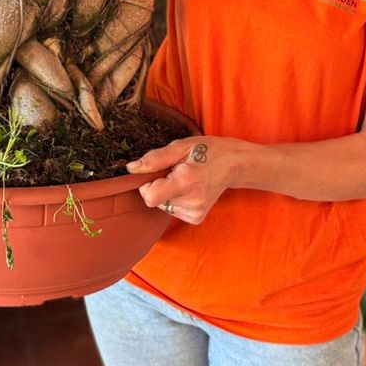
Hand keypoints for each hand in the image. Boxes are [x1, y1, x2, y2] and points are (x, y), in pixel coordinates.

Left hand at [126, 135, 242, 226]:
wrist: (233, 164)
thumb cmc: (207, 151)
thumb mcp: (181, 147)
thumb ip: (154, 159)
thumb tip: (131, 169)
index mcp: (187, 182)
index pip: (149, 196)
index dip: (147, 184)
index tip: (159, 172)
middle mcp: (192, 201)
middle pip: (154, 200)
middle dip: (158, 185)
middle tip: (176, 172)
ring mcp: (195, 212)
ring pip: (162, 206)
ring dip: (167, 192)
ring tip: (185, 179)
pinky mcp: (196, 218)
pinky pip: (172, 210)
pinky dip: (175, 199)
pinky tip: (189, 189)